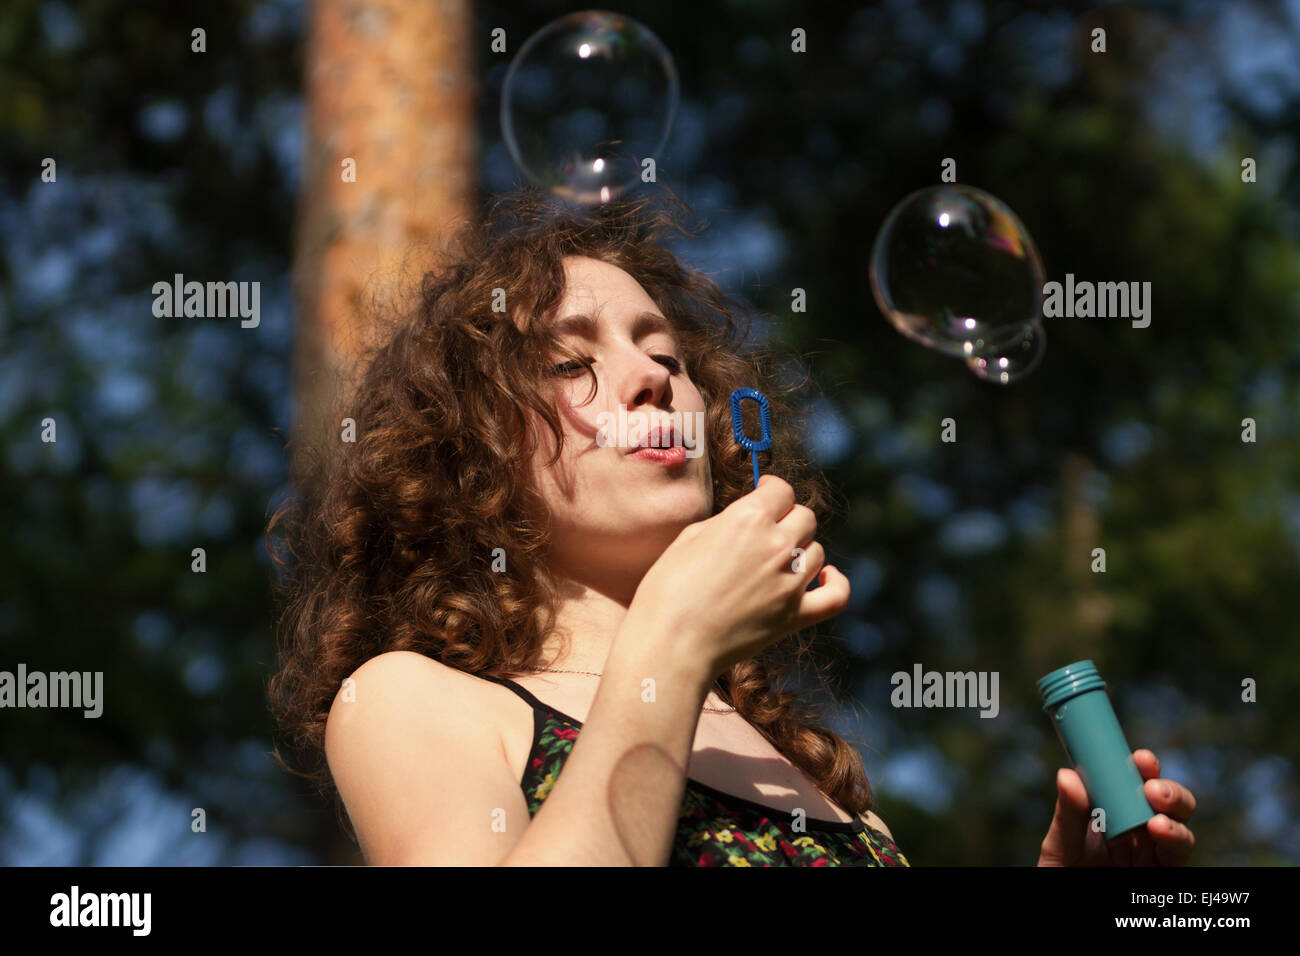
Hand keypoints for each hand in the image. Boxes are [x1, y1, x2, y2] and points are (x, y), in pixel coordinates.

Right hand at [628, 475, 849, 678]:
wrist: (671, 644)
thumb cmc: (668, 590)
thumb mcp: (690, 538)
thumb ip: (726, 522)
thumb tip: (745, 521)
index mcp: (748, 519)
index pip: (781, 490)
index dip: (772, 490)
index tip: (766, 494)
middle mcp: (776, 545)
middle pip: (804, 517)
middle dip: (787, 519)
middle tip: (768, 530)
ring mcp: (790, 582)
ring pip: (817, 551)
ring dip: (801, 551)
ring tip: (779, 560)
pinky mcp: (795, 616)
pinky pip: (836, 595)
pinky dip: (836, 583)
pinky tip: (823, 577)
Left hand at [1037, 749, 1195, 865]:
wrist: (1063, 908)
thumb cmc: (1062, 877)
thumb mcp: (1059, 847)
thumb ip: (1068, 815)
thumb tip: (1067, 774)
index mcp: (1113, 815)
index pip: (1134, 784)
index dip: (1142, 768)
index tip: (1140, 758)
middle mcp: (1139, 833)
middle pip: (1168, 804)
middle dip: (1169, 791)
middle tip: (1153, 789)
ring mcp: (1153, 856)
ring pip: (1180, 830)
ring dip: (1176, 819)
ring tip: (1157, 822)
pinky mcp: (1162, 876)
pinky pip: (1179, 859)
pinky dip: (1177, 843)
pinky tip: (1162, 833)